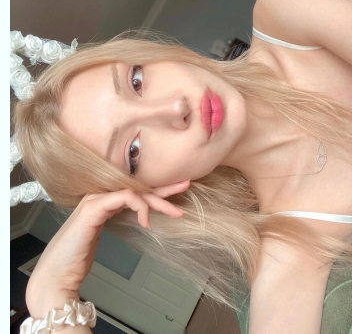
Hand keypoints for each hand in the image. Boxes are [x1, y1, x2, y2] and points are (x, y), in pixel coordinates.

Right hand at [26, 181, 189, 318]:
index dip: (157, 190)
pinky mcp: (93, 208)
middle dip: (164, 188)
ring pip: (135, 191)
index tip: (178, 191)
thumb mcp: (104, 232)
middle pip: (138, 188)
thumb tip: (141, 215)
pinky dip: (140, 207)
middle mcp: (99, 195)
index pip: (135, 191)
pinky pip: (125, 198)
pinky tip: (146, 222)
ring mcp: (95, 199)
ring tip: (176, 211)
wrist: (56, 275)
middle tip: (186, 185)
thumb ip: (118, 218)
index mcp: (103, 201)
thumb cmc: (77, 257)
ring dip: (158, 200)